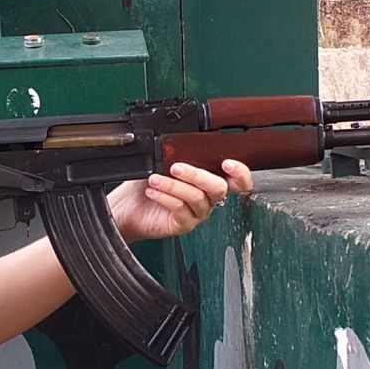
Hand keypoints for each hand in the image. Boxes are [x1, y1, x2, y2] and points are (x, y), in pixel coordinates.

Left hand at [107, 160, 251, 243]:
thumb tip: (179, 144)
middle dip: (197, 175)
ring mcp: (197, 213)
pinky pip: (180, 210)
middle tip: (176, 168)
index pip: (238, 181)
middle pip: (218, 188)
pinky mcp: (184, 224)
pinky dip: (166, 197)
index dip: (240, 173)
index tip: (227, 163)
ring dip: (174, 186)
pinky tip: (153, 191)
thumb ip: (178, 157)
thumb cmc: (149, 184)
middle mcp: (208, 198)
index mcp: (210, 181)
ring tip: (155, 179)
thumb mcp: (164, 166)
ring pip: (197, 198)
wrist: (129, 207)